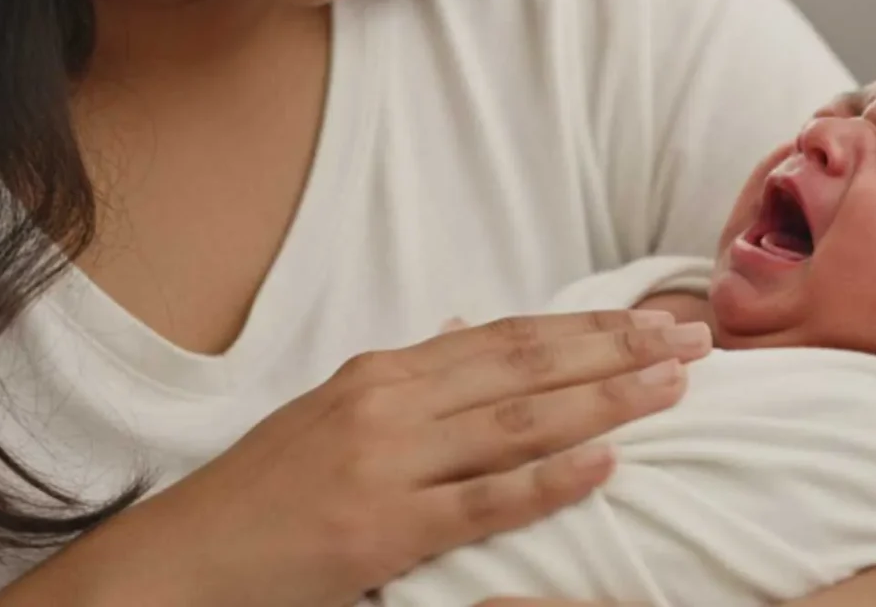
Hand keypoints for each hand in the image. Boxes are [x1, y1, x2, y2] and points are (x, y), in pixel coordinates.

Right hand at [124, 310, 708, 606]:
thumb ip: (408, 379)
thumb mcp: (331, 415)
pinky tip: (603, 462)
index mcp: (380, 373)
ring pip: (518, 422)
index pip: (508, 337)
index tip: (655, 317)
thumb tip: (467, 329)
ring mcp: (386, 466)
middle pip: (526, 365)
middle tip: (692, 339)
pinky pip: (483, 503)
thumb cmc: (262, 494)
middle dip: (617, 350)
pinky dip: (548, 479)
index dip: (589, 325)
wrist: (183, 557)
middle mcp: (388, 405)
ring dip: (604, 401)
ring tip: (671, 388)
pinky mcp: (381, 531)